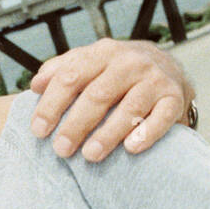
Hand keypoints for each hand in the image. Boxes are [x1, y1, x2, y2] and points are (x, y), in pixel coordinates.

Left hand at [28, 38, 194, 162]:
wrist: (169, 69)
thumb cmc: (118, 73)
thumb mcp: (91, 64)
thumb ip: (62, 71)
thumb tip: (35, 84)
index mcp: (102, 53)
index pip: (71, 77)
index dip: (52, 104)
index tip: (38, 131)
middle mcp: (129, 62)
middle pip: (98, 94)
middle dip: (76, 124)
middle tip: (61, 150)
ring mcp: (154, 79)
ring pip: (129, 107)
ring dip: (108, 133)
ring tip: (90, 156)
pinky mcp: (174, 97)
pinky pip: (162, 116)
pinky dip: (147, 132)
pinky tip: (131, 148)